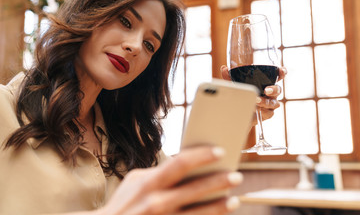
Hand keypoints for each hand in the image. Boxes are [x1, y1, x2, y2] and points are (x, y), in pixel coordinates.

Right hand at [99, 146, 241, 214]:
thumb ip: (159, 172)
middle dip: (219, 181)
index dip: (202, 155)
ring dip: (219, 206)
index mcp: (149, 183)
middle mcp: (157, 202)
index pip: (180, 163)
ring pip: (199, 214)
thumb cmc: (123, 203)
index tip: (220, 151)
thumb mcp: (136, 181)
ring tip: (234, 200)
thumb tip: (185, 163)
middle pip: (195, 189)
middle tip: (236, 176)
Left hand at [220, 65, 286, 125]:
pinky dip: (264, 110)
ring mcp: (270, 103)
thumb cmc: (241, 96)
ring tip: (257, 100)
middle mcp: (270, 92)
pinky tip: (257, 109)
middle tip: (266, 90)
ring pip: (274, 102)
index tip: (282, 71)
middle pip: (278, 89)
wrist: (238, 114)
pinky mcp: (267, 113)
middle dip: (273, 89)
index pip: (278, 75)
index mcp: (266, 82)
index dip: (282, 72)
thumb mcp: (234, 86)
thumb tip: (224, 68)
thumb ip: (229, 77)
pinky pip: (269, 112)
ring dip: (266, 101)